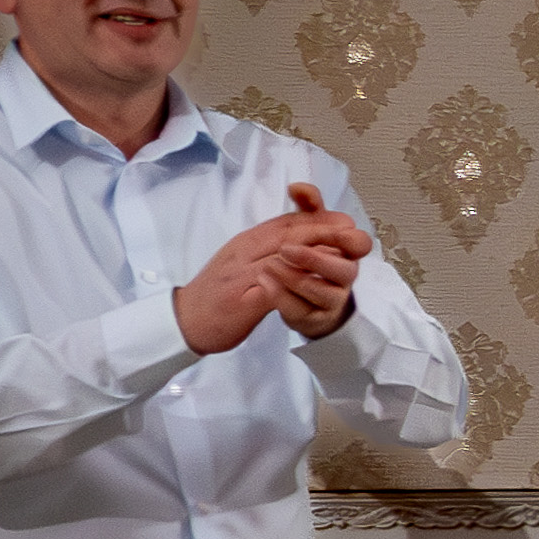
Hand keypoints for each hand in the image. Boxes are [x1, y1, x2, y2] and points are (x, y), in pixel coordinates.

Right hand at [177, 182, 372, 357]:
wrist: (185, 319)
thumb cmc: (215, 292)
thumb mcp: (241, 262)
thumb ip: (266, 248)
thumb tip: (295, 239)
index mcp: (246, 242)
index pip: (285, 223)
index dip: (316, 218)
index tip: (344, 219)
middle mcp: (245, 252)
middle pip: (289, 234)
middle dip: (324, 229)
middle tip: (353, 229)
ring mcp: (243, 275)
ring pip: (283, 255)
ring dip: (315, 250)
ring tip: (343, 251)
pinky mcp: (241, 300)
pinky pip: (271, 289)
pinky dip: (295, 282)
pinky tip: (317, 282)